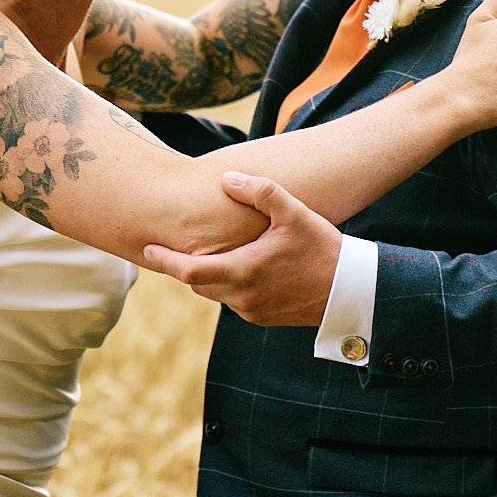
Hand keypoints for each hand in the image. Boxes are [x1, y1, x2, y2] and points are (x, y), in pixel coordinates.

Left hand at [142, 171, 339, 325]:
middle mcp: (242, 297)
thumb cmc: (322, 248)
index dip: (165, 260)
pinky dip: (228, 285)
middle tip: (171, 246)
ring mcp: (252, 311)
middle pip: (197, 284)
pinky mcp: (263, 318)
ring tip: (206, 253)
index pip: (189, 272)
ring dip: (208, 276)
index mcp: (243, 272)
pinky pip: (234, 301)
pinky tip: (238, 267)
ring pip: (215, 293)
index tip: (147, 249)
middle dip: (184, 266)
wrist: (350, 291)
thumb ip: (260, 191)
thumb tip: (228, 178)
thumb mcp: (294, 213)